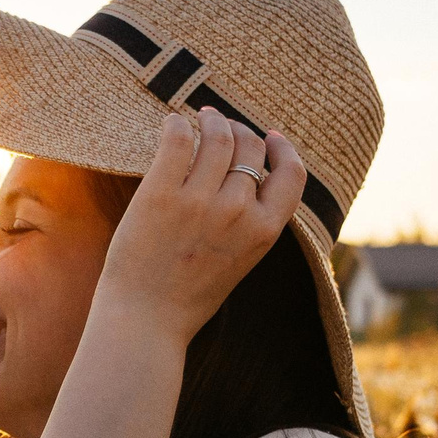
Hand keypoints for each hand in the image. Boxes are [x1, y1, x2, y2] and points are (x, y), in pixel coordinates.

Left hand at [98, 109, 309, 342]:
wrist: (146, 320)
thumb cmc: (188, 296)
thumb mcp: (240, 262)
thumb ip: (251, 224)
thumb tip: (249, 180)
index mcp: (264, 231)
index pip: (291, 174)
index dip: (283, 149)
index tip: (271, 137)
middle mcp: (238, 211)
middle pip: (250, 147)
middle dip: (240, 130)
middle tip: (222, 125)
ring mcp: (200, 201)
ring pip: (217, 137)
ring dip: (212, 119)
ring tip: (201, 116)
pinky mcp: (161, 193)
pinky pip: (178, 139)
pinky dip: (177, 123)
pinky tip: (173, 122)